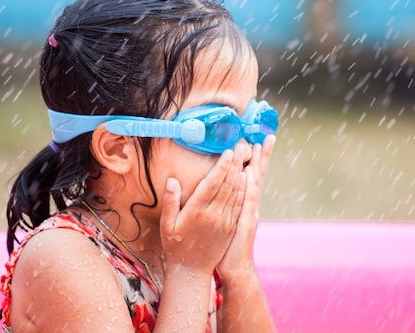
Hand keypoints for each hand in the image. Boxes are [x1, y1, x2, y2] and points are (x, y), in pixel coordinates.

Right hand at [159, 144, 248, 274]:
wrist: (191, 270)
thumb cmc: (175, 245)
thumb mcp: (167, 225)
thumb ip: (170, 202)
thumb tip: (172, 180)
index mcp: (197, 212)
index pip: (212, 184)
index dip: (221, 167)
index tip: (227, 152)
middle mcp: (214, 215)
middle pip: (227, 185)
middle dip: (235, 164)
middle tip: (241, 146)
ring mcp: (225, 222)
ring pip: (236, 193)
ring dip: (242, 173)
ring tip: (246, 156)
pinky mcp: (231, 227)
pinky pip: (240, 205)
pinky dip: (245, 189)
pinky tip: (247, 178)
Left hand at [217, 135, 274, 278]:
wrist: (235, 267)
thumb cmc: (228, 243)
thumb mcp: (229, 219)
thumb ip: (229, 202)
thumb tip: (228, 185)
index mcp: (246, 202)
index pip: (252, 176)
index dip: (256, 159)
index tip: (258, 140)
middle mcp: (251, 205)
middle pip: (258, 175)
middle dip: (263, 156)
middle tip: (269, 136)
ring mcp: (251, 212)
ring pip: (254, 184)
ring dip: (257, 165)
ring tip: (258, 146)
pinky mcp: (246, 222)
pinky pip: (247, 200)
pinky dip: (249, 186)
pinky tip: (249, 173)